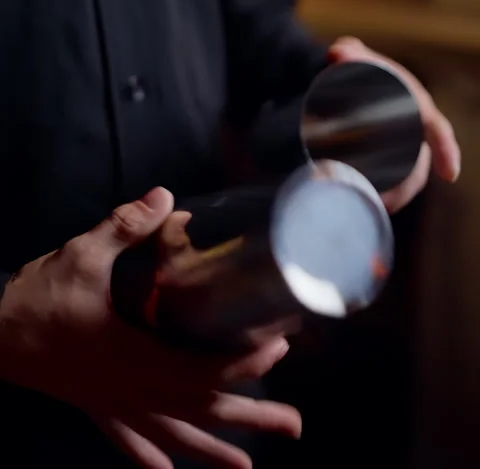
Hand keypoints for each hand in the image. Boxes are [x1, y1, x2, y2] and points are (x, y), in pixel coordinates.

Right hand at [0, 188, 300, 468]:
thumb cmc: (40, 298)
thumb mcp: (82, 255)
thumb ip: (125, 226)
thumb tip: (165, 197)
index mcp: (135, 356)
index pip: (204, 370)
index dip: (245, 362)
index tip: (277, 345)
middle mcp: (133, 390)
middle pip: (201, 411)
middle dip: (250, 417)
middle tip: (294, 424)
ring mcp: (114, 405)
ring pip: (172, 436)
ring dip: (212, 450)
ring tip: (247, 466)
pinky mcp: (96, 406)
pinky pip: (128, 442)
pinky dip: (151, 458)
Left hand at [327, 37, 460, 213]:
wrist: (348, 77)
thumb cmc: (359, 66)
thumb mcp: (353, 57)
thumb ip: (347, 52)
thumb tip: (338, 54)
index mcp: (417, 105)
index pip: (437, 130)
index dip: (446, 150)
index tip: (450, 174)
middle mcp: (415, 128)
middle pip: (419, 165)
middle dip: (406, 188)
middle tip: (383, 203)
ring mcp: (403, 145)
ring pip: (407, 179)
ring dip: (394, 198)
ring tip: (372, 210)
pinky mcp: (388, 157)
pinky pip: (394, 181)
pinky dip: (385, 196)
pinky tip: (372, 210)